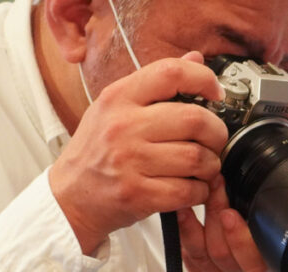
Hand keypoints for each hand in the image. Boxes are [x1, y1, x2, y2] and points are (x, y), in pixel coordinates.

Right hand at [49, 52, 226, 254]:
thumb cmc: (97, 151)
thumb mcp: (116, 108)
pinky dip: (200, 192)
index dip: (204, 78)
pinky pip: (189, 190)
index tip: (216, 94)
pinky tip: (191, 188)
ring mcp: (129, 161)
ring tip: (202, 168)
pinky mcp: (137, 194)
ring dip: (210, 166)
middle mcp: (123, 126)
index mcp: (119, 97)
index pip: (171, 72)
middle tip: (213, 141)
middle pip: (195, 119)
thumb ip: (156, 85)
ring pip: (197, 158)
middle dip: (216, 133)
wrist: (70, 196)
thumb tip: (195, 58)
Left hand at [177, 135, 287, 271]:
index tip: (232, 213)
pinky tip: (183, 209)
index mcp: (273, 264)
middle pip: (227, 252)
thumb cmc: (279, 247)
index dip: (241, 237)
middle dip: (218, 214)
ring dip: (202, 218)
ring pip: (207, 251)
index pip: (257, 257)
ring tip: (202, 190)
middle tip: (216, 184)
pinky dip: (185, 229)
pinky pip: (190, 254)